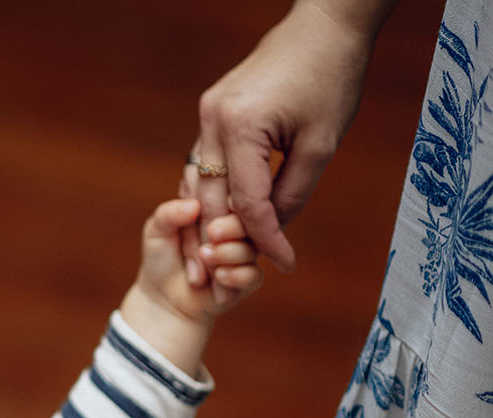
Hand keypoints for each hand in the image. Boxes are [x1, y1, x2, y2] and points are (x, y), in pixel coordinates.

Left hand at [120, 198, 261, 374]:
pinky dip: (235, 275)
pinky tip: (218, 276)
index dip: (221, 204)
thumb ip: (169, 213)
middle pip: (249, 221)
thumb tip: (194, 205)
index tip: (201, 212)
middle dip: (229, 227)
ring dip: (227, 252)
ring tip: (204, 256)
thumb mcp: (155, 231)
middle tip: (212, 234)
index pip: (233, 198)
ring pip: (251, 248)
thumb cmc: (161, 258)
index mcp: (219, 210)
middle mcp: (237, 231)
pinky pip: (253, 275)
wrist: (162, 296)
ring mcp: (246, 254)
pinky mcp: (248, 280)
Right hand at [181, 0, 385, 283]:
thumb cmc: (331, 77)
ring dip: (210, 221)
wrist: (322, 26)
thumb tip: (273, 229)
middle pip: (209, 199)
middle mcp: (213, 121)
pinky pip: (204, 163)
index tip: (284, 264)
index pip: (247, 202)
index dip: (265, 239)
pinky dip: (213, 192)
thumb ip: (293, 192)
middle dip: (220, 242)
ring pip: (198, 184)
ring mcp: (206, 115)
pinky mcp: (211, 112)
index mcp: (241, 128)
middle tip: (228, 278)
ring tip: (220, 256)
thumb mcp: (322, 143)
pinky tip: (222, 217)